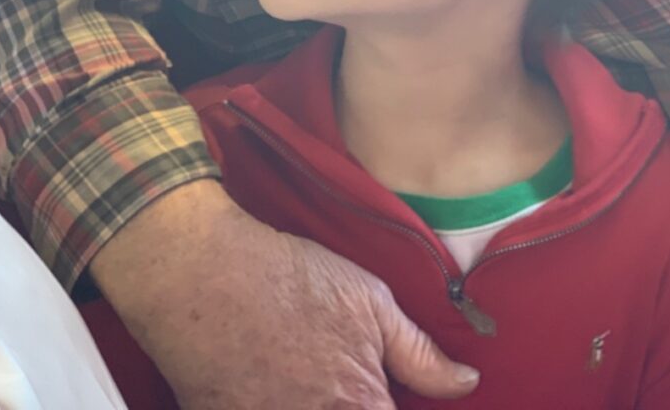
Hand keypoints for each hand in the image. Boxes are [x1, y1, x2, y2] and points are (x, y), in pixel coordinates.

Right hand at [90, 179, 478, 408]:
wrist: (203, 273)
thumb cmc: (292, 281)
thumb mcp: (370, 303)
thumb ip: (420, 354)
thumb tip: (466, 382)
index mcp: (359, 403)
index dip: (396, 405)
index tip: (388, 394)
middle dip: (358, 401)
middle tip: (343, 378)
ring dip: (315, 400)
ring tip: (308, 374)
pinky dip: (274, 400)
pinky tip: (272, 380)